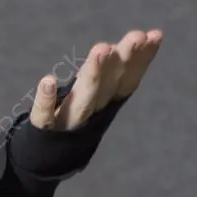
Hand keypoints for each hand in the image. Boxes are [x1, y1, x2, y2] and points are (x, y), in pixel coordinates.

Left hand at [32, 29, 162, 129]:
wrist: (42, 161)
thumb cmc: (72, 120)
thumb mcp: (92, 97)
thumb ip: (110, 73)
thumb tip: (129, 41)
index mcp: (104, 104)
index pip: (126, 82)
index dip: (141, 60)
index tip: (154, 35)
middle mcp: (90, 113)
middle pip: (108, 86)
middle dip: (122, 61)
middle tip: (136, 35)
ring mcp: (67, 122)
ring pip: (83, 100)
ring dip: (92, 75)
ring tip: (101, 47)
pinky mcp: (42, 130)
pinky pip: (43, 116)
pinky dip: (46, 100)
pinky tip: (47, 80)